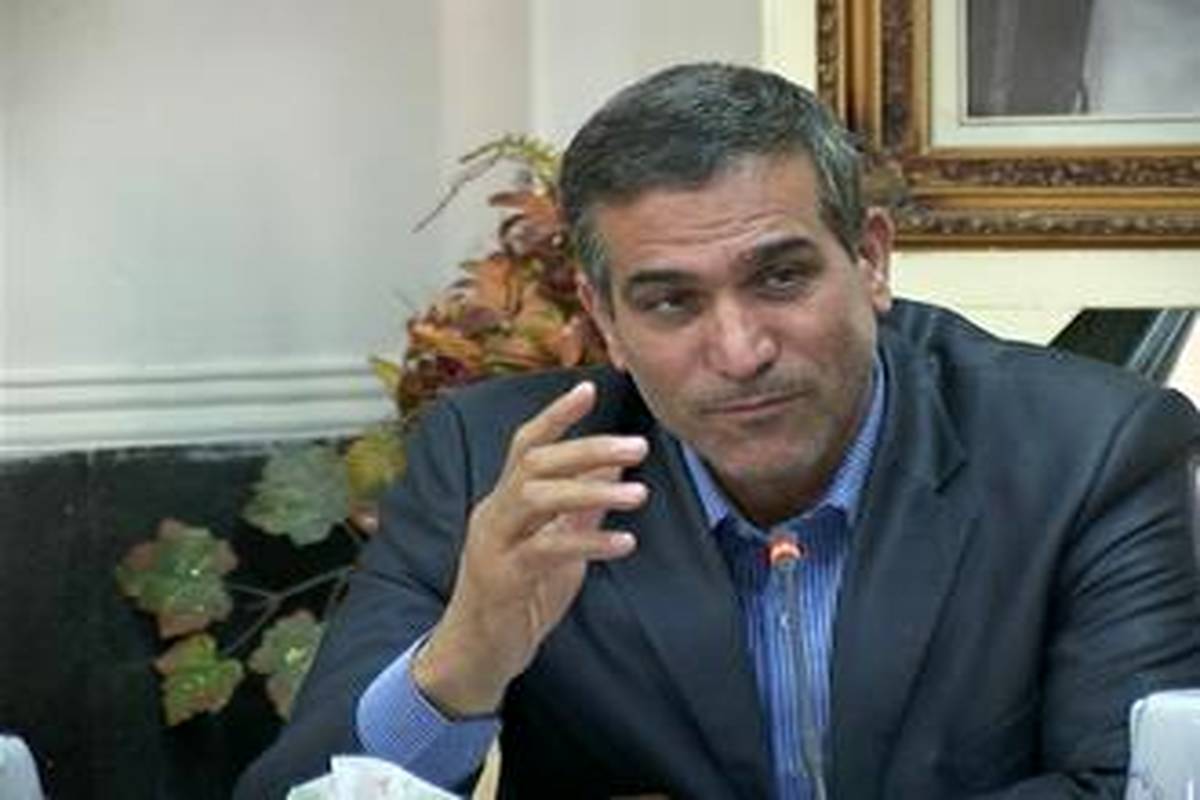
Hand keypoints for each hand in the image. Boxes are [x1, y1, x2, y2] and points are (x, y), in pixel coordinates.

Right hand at [414, 381, 648, 715]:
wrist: (478, 655)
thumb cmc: (519, 598)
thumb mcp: (557, 547)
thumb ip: (580, 511)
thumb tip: (615, 471)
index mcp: (504, 500)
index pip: (526, 444)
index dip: (556, 415)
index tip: (588, 388)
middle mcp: (493, 513)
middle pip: (535, 463)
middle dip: (588, 449)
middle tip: (638, 448)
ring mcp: (493, 544)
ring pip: (537, 499)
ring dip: (591, 492)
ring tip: (640, 496)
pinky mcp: (503, 578)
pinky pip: (547, 550)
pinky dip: (589, 543)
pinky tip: (624, 544)